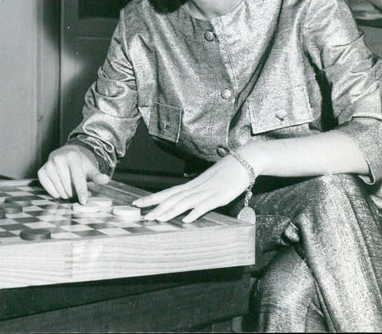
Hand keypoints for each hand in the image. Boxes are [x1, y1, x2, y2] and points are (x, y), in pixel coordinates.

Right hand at [37, 144, 109, 203]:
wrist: (65, 154)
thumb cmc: (80, 163)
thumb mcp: (90, 168)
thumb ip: (97, 175)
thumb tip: (106, 179)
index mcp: (72, 157)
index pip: (77, 177)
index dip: (81, 191)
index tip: (84, 201)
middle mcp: (58, 159)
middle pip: (68, 187)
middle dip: (75, 193)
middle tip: (78, 192)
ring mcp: (48, 165)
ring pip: (60, 190)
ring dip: (67, 194)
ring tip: (70, 188)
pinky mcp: (41, 172)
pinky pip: (50, 190)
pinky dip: (57, 193)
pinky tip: (61, 187)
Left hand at [132, 154, 252, 222]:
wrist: (244, 161)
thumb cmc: (227, 172)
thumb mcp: (209, 183)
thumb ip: (198, 192)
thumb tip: (188, 202)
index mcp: (192, 184)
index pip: (167, 192)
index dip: (152, 198)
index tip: (137, 203)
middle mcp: (196, 187)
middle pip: (171, 198)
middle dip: (155, 207)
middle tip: (141, 215)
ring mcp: (207, 192)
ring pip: (184, 203)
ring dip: (169, 212)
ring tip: (157, 219)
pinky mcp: (219, 197)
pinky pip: (204, 206)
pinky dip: (194, 213)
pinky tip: (185, 220)